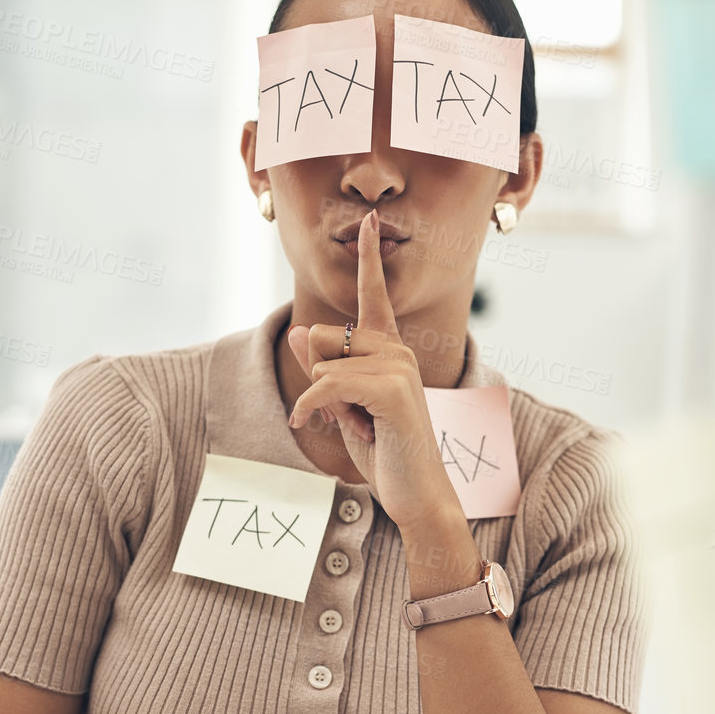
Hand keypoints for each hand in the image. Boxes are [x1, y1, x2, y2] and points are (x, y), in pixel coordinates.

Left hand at [286, 208, 460, 532]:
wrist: (416, 494)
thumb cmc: (384, 453)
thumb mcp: (341, 409)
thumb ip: (321, 371)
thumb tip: (298, 331)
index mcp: (389, 351)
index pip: (373, 295)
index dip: (370, 256)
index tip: (370, 218)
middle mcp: (397, 350)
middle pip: (323, 338)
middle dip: (319, 381)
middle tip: (349, 417)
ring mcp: (399, 365)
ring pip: (323, 365)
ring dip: (322, 403)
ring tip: (355, 427)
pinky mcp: (392, 387)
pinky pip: (327, 384)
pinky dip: (312, 407)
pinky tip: (313, 425)